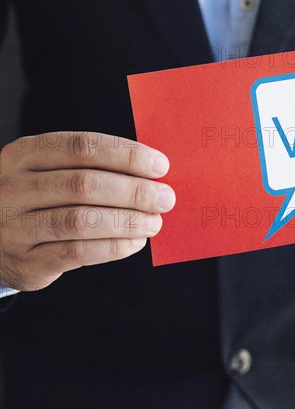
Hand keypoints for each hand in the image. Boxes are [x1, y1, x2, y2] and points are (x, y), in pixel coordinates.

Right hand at [0, 132, 175, 290]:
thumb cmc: (38, 200)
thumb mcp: (50, 173)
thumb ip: (91, 168)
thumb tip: (151, 173)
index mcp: (24, 155)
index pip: (82, 147)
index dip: (126, 155)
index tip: (160, 166)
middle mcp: (14, 188)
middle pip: (84, 184)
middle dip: (134, 191)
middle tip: (165, 198)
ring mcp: (15, 226)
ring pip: (81, 220)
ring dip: (127, 221)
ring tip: (154, 222)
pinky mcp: (26, 261)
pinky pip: (77, 252)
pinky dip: (113, 247)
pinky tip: (135, 242)